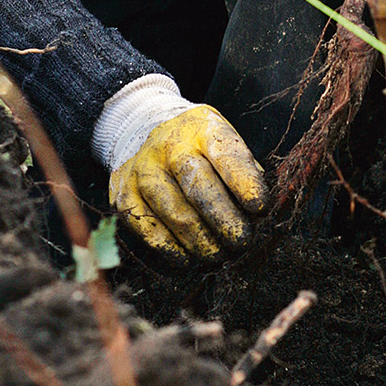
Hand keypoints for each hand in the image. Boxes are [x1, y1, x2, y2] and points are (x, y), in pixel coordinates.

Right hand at [109, 105, 265, 261]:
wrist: (143, 130)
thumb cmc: (198, 147)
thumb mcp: (223, 142)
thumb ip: (244, 171)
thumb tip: (261, 215)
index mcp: (202, 128)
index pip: (226, 155)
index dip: (244, 182)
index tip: (259, 207)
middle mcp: (168, 145)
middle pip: (198, 186)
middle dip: (224, 219)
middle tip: (241, 241)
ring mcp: (143, 169)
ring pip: (174, 212)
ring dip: (200, 240)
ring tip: (218, 254)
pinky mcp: (124, 192)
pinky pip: (148, 228)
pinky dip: (170, 248)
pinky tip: (187, 257)